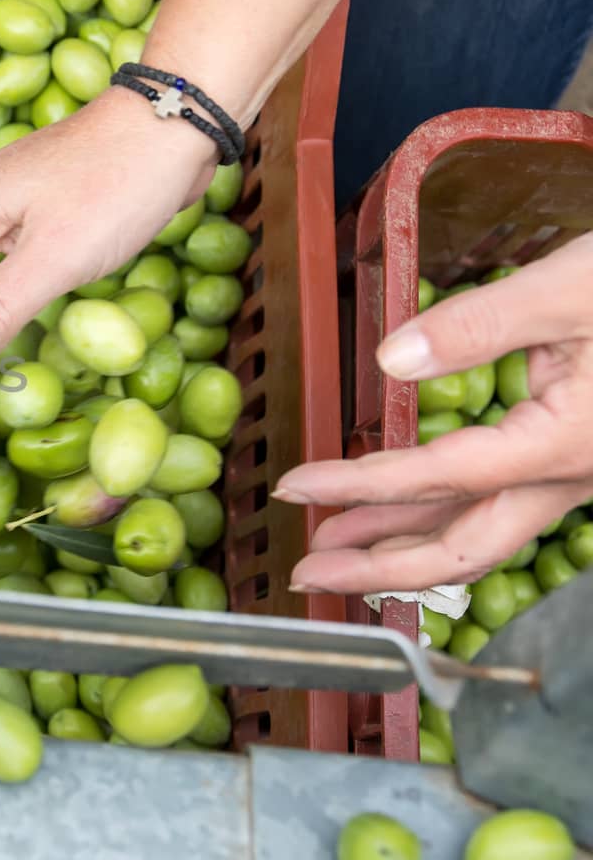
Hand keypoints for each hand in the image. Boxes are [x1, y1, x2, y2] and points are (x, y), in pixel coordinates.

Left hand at [281, 234, 592, 593]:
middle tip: (302, 572)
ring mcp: (577, 473)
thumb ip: (482, 322)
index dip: (358, 488)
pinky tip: (398, 512)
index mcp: (566, 443)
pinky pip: (502, 506)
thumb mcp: (575, 287)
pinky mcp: (577, 456)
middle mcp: (572, 476)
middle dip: (377, 566)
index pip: (440, 477)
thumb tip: (392, 359)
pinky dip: (441, 515)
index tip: (294, 488)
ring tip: (331, 549)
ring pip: (482, 533)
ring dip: (402, 545)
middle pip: (464, 548)